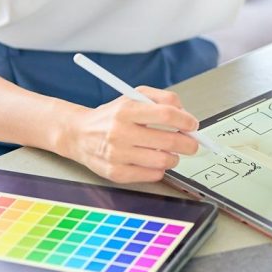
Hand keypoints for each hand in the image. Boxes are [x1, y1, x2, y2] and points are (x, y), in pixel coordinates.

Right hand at [57, 86, 200, 183]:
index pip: (166, 115)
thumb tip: (186, 115)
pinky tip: (153, 161)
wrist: (79, 134)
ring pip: (163, 161)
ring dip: (174, 157)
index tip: (192, 125)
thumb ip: (162, 99)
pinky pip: (152, 175)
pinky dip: (160, 169)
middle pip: (169, 141)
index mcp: (126, 110)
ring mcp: (117, 155)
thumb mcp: (134, 96)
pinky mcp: (116, 173)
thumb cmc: (112, 115)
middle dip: (189, 143)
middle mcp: (120, 132)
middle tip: (192, 143)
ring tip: (170, 152)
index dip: (186, 121)